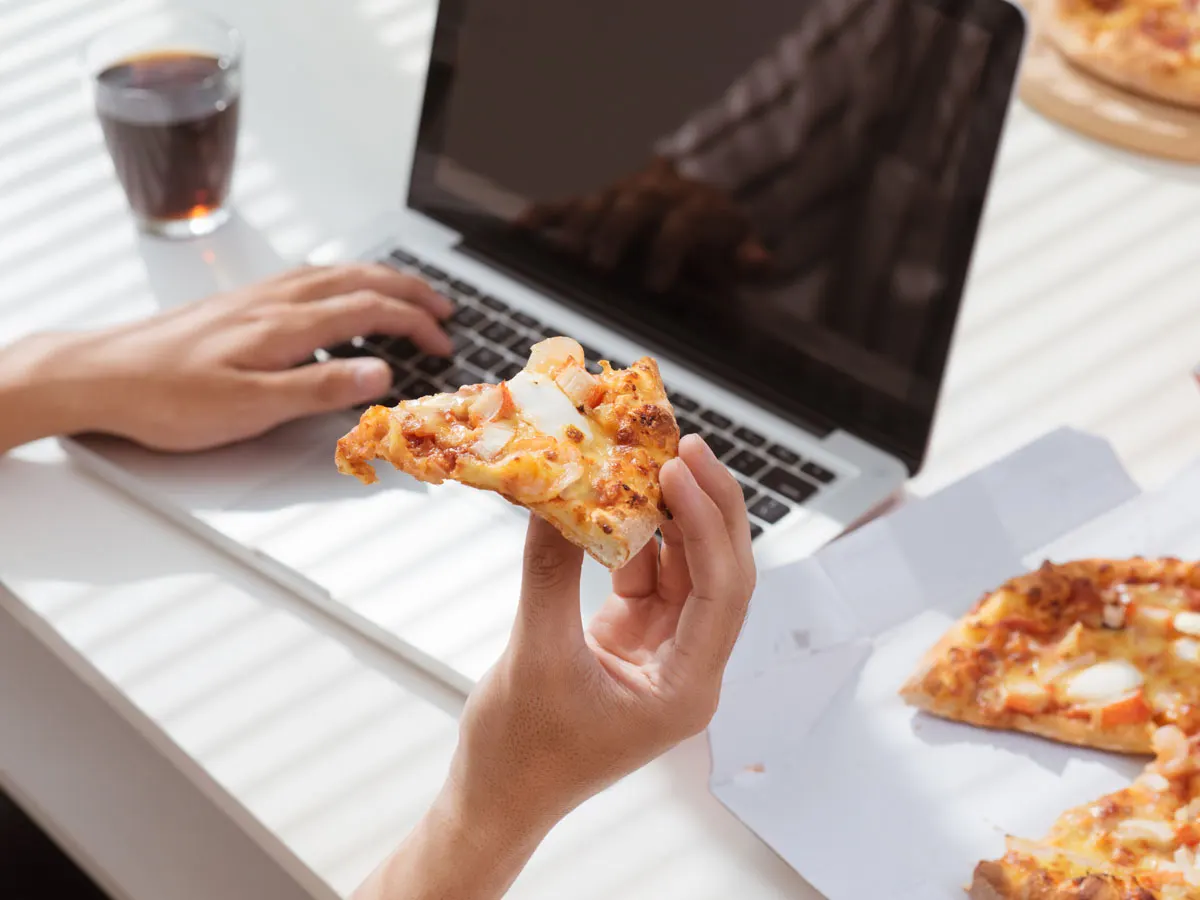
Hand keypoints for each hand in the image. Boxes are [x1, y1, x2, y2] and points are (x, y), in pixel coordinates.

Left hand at [0, 263, 452, 452]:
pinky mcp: (241, 302)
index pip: (370, 311)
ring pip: (336, 272)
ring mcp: (258, 297)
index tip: (441, 343)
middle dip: (410, 292)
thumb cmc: (168, 397)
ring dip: (381, 279)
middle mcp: (276, 300)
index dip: (415, 324)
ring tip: (408, 293)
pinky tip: (340, 291)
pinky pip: (310, 276)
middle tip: (444, 309)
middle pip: (360, 280)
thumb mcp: (251, 407)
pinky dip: (345, 278)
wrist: (103, 375)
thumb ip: (319, 388)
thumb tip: (380, 374)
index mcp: (286, 325)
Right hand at [448, 434, 755, 830]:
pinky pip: (646, 576)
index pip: (721, 592)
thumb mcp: (534, 654)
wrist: (494, 801)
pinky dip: (632, 539)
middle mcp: (688, 668)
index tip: (678, 467)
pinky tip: (613, 501)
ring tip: (646, 459)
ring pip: (685, 569)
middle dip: (706, 508)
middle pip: (719, 574)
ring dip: (669, 517)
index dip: (707, 523)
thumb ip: (550, 570)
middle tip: (682, 445)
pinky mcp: (631, 641)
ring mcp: (662, 653)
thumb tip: (554, 491)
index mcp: (687, 689)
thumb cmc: (517, 754)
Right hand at [518, 156, 769, 291]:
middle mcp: (659, 192)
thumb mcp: (742, 250)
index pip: (682, 222)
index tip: (657, 285)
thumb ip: (750, 259)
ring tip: (570, 256)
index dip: (669, 250)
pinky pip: (567, 205)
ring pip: (600, 202)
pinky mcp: (599, 201)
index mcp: (698, 206)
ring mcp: (625, 194)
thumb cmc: (721, 243)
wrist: (704, 205)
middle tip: (603, 266)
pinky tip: (520, 229)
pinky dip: (544, 215)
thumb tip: (760, 262)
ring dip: (583, 227)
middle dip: (617, 232)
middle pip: (635, 205)